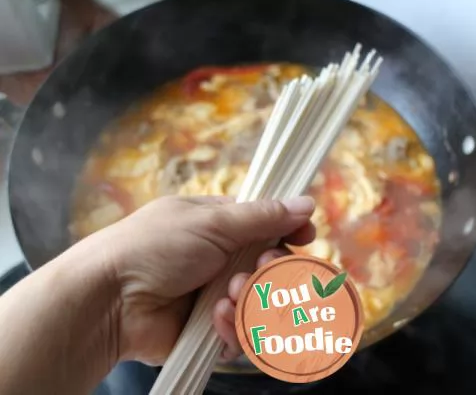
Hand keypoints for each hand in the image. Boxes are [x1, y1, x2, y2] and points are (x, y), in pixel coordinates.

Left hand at [93, 195, 315, 364]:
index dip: (289, 230)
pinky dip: (233, 326)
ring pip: (264, 303)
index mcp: (221, 226)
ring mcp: (218, 296)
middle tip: (264, 266)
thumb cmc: (153, 247)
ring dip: (252, 298)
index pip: (269, 226)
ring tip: (227, 294)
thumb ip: (261, 217)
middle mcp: (224, 260)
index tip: (305, 234)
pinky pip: (244, 333)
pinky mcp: (211, 331)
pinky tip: (213, 317)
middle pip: (274, 267)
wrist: (109, 299)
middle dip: (274, 269)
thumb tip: (305, 203)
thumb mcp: (211, 222)